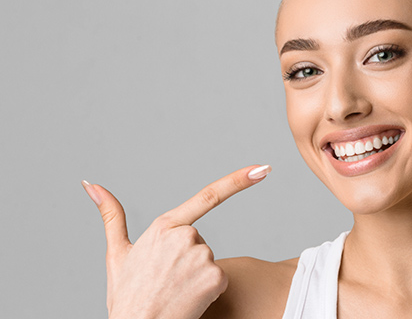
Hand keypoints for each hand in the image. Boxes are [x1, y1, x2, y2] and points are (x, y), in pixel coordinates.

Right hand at [81, 164, 270, 318]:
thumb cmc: (127, 296)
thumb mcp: (116, 254)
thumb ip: (111, 215)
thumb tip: (91, 184)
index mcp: (164, 226)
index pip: (208, 196)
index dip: (238, 180)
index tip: (262, 169)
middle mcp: (186, 236)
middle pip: (199, 242)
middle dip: (187, 259)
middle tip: (166, 280)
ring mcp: (202, 257)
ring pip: (208, 261)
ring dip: (196, 276)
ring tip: (173, 291)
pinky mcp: (215, 278)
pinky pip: (219, 279)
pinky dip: (207, 291)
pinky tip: (188, 300)